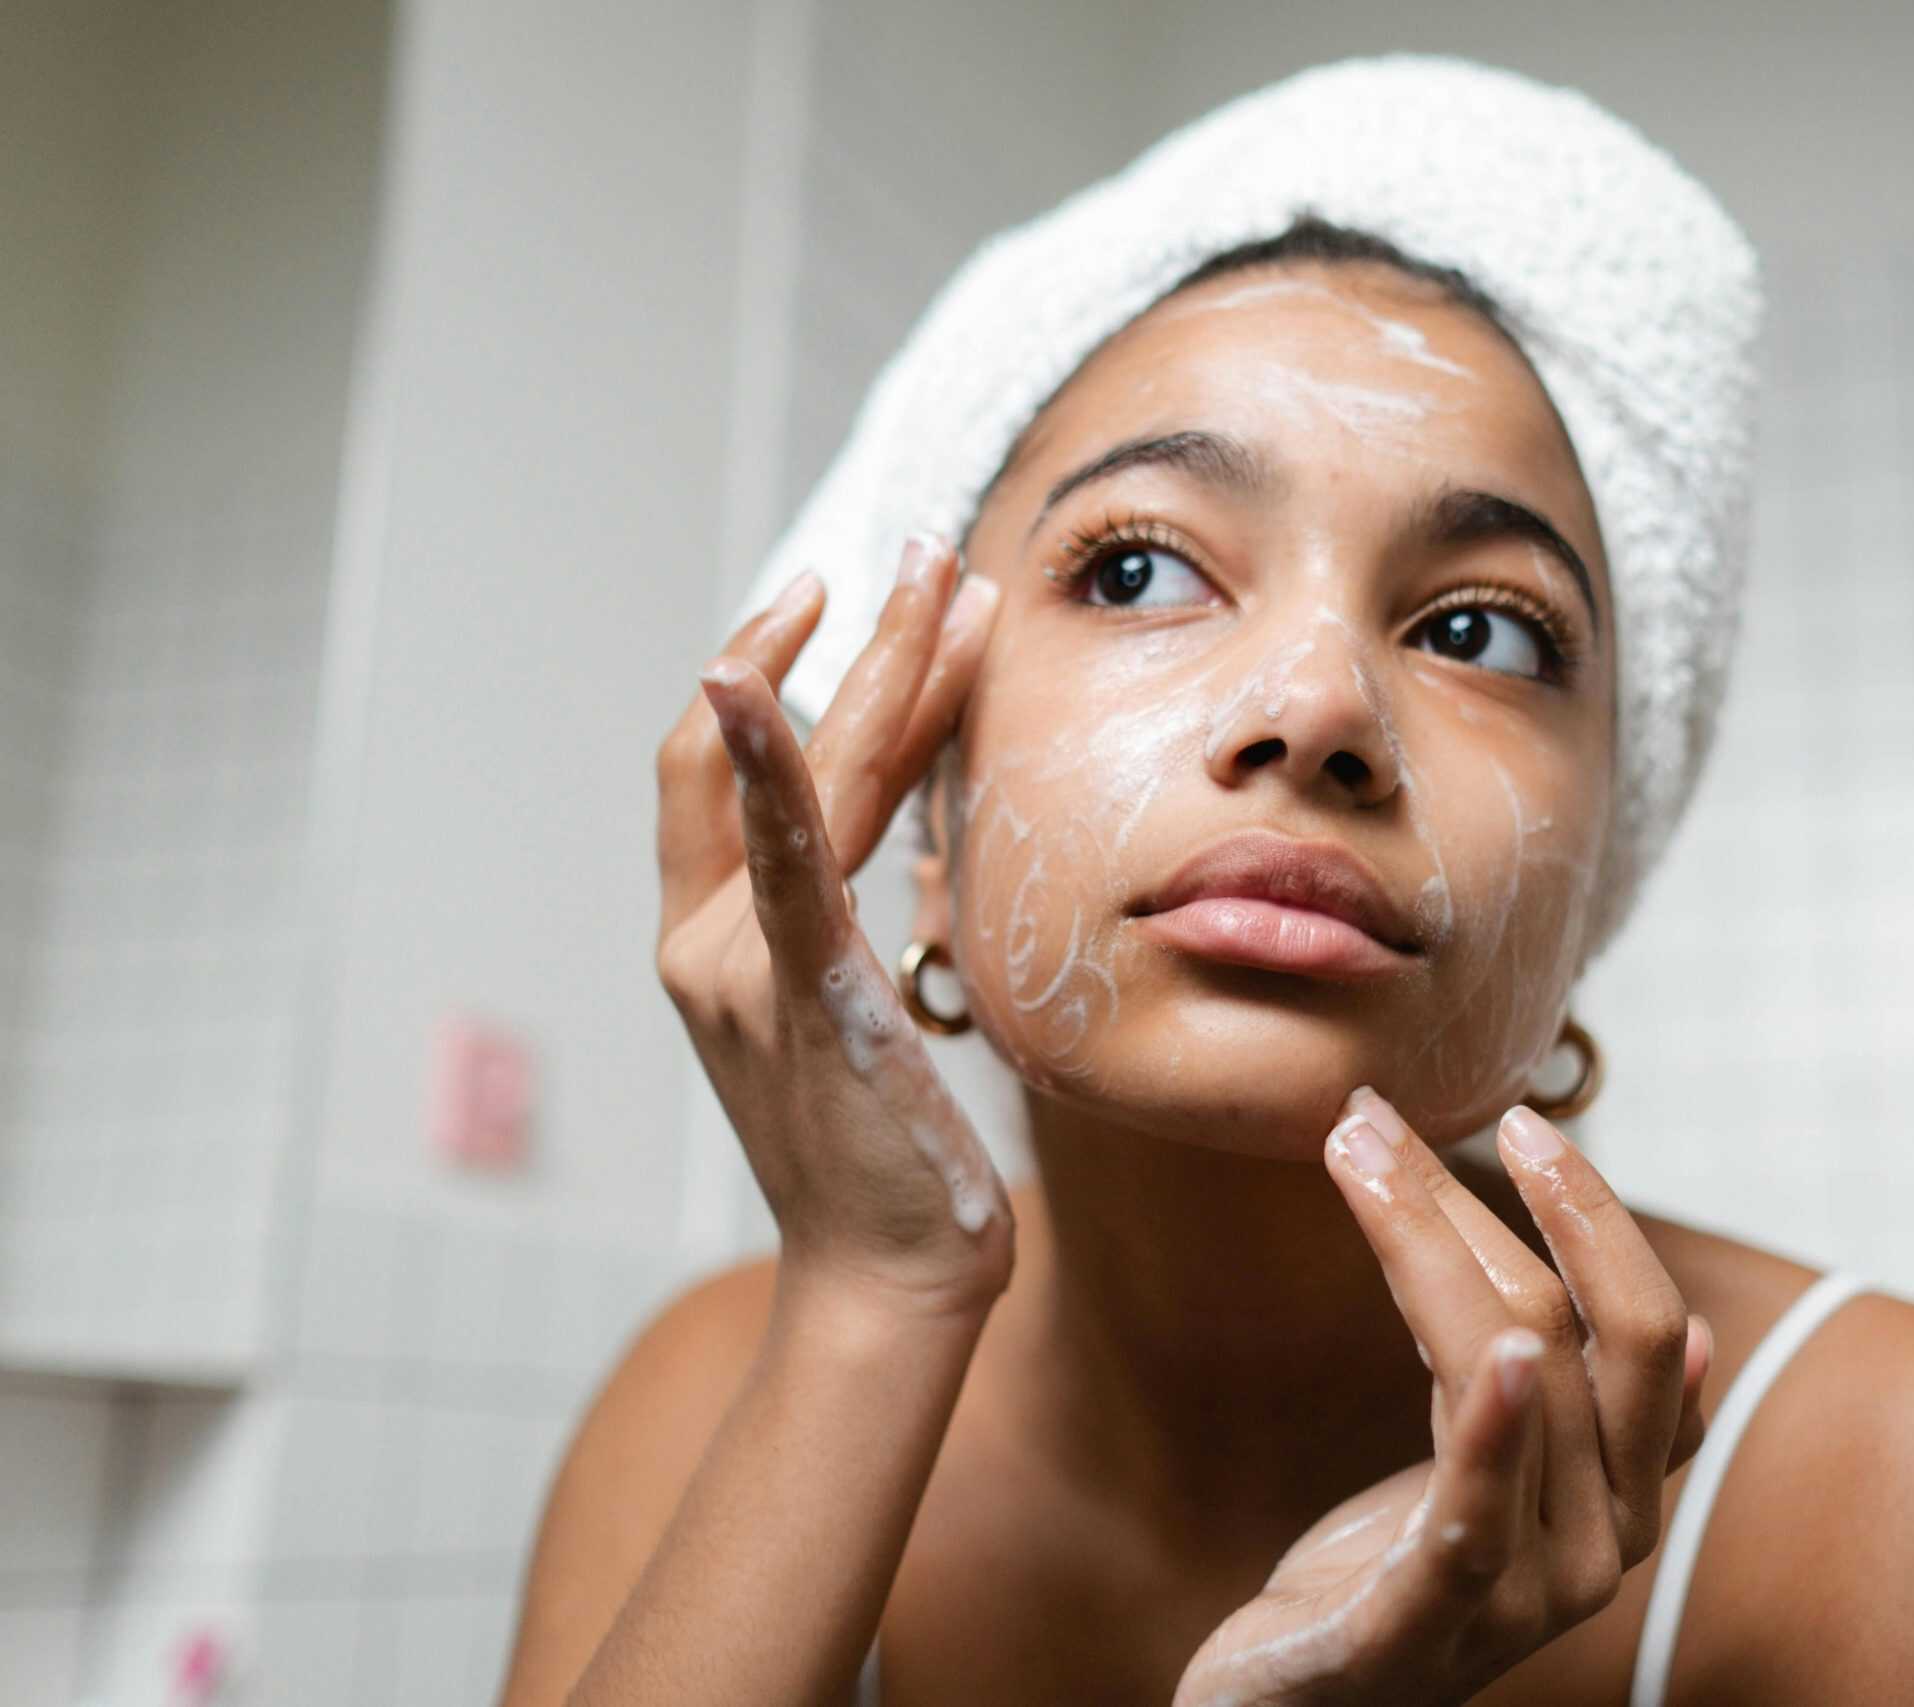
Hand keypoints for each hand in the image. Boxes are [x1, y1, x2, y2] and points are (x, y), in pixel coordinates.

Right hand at [654, 534, 1013, 1316]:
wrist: (885, 1278)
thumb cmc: (891, 1160)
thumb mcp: (862, 1022)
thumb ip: (854, 931)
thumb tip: (915, 847)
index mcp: (719, 946)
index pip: (734, 777)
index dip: (782, 678)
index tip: (854, 602)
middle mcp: (706, 942)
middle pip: (769, 751)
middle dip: (853, 641)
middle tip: (925, 553)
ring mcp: (737, 965)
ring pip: (803, 780)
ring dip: (874, 666)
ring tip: (939, 578)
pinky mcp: (794, 990)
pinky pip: (778, 858)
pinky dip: (763, 760)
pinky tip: (756, 678)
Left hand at [1172, 1087, 1714, 1706]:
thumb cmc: (1386, 1581)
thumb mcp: (1482, 1470)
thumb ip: (1558, 1396)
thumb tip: (1696, 1330)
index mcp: (1621, 1497)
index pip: (1643, 1327)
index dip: (1593, 1217)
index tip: (1523, 1121)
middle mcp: (1601, 1548)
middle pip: (1579, 1335)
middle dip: (1492, 1206)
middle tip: (1379, 1115)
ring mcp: (1524, 1598)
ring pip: (1517, 1381)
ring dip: (1430, 1245)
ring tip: (1356, 1153)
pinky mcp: (1422, 1633)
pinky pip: (1476, 1519)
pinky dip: (1495, 1430)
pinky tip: (1500, 1355)